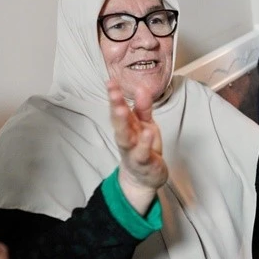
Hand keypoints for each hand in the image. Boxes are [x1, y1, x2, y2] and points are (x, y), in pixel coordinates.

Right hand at [107, 80, 167, 214]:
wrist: (144, 178)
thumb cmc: (143, 147)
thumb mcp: (145, 124)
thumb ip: (143, 108)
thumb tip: (141, 87)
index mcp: (127, 126)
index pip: (118, 108)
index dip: (114, 95)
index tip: (110, 81)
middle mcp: (126, 137)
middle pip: (118, 121)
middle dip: (115, 106)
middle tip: (113, 92)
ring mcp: (133, 150)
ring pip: (125, 137)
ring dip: (123, 124)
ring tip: (123, 109)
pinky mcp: (143, 162)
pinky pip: (143, 152)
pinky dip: (145, 143)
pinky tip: (148, 132)